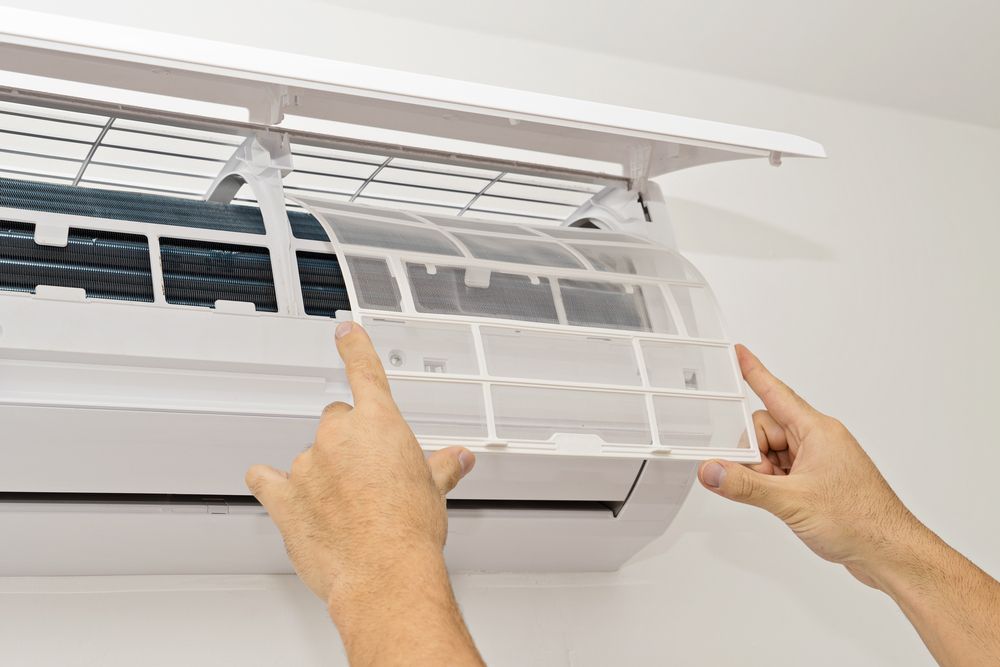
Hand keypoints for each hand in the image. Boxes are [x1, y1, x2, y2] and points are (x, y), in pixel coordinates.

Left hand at [245, 322, 482, 665]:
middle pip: (337, 421)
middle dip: (351, 442)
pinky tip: (276, 488)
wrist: (384, 572)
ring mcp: (308, 465)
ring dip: (323, 472)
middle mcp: (339, 436)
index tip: (345, 332)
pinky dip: (271, 483)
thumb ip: (443, 467)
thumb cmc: (410, 531)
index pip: (365, 372)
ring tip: (346, 508)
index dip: (355, 347)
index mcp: (379, 423)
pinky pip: (266, 480)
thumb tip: (459, 459)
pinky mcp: (284, 497)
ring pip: (311, 456)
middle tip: (370, 477)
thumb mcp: (435, 490)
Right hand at [700, 346, 999, 666]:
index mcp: (817, 431)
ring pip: (772, 452)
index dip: (753, 371)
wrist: (889, 551)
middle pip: (765, 429)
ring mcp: (820, 460)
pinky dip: (775, 484)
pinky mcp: (819, 480)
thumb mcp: (790, 501)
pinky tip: (785, 502)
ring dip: (765, 473)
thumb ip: (744, 485)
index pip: (775, 392)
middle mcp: (819, 440)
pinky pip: (783, 470)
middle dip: (754, 454)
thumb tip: (712, 470)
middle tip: (760, 478)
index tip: (738, 353)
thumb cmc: (860, 520)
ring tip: (781, 498)